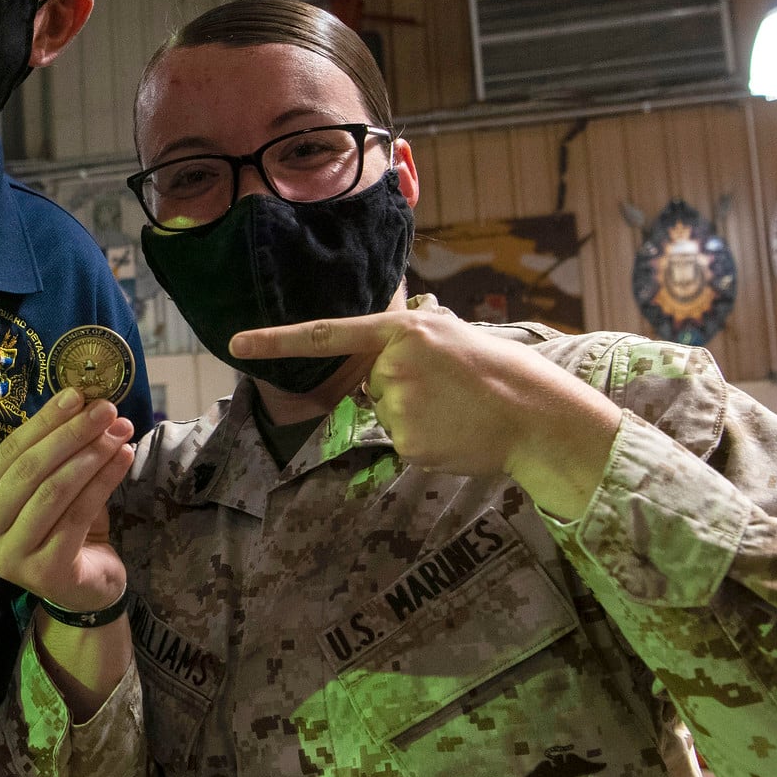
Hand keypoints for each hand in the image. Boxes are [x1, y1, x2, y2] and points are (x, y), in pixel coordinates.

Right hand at [0, 389, 134, 610]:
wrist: (81, 587)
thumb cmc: (58, 528)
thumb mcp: (45, 485)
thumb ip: (50, 450)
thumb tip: (80, 399)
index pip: (7, 454)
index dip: (44, 421)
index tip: (76, 395)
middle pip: (29, 471)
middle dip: (71, 434)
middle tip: (105, 409)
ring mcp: (7, 558)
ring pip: (54, 491)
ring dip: (91, 455)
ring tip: (119, 432)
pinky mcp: (43, 573)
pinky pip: (77, 515)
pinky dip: (103, 482)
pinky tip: (123, 459)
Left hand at [230, 309, 622, 516]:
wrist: (539, 415)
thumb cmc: (504, 372)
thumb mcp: (457, 335)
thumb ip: (416, 337)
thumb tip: (395, 336)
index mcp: (403, 331)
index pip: (326, 335)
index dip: (277, 340)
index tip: (236, 343)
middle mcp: (393, 366)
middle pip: (372, 384)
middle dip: (402, 390)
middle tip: (452, 391)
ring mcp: (399, 406)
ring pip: (388, 416)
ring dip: (418, 418)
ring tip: (461, 412)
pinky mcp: (408, 443)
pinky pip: (402, 445)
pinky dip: (426, 444)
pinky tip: (457, 435)